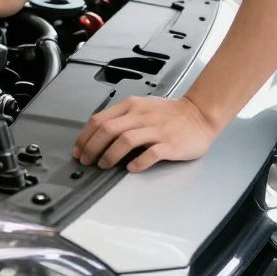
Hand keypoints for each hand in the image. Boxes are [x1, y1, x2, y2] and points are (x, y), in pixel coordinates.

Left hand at [73, 94, 219, 172]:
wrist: (198, 115)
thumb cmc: (168, 114)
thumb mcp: (141, 108)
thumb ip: (121, 119)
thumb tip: (97, 136)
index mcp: (131, 106)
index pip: (100, 119)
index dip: (85, 136)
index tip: (78, 150)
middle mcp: (141, 116)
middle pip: (108, 129)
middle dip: (92, 147)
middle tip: (86, 161)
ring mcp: (155, 130)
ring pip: (125, 140)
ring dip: (110, 155)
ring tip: (103, 165)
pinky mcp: (169, 144)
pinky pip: (150, 153)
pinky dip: (138, 162)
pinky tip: (131, 169)